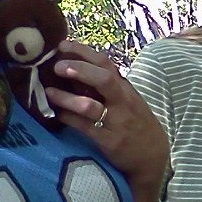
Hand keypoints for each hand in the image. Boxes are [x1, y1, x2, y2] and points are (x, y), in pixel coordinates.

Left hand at [45, 40, 168, 201]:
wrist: (153, 156)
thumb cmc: (135, 124)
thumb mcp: (127, 101)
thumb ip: (105, 87)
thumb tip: (73, 69)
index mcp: (125, 89)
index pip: (106, 64)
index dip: (84, 52)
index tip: (63, 45)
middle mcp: (122, 102)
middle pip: (104, 79)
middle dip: (80, 70)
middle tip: (58, 66)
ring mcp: (117, 122)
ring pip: (91, 106)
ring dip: (67, 97)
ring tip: (49, 91)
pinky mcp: (110, 141)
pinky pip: (86, 128)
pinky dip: (69, 119)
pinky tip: (56, 114)